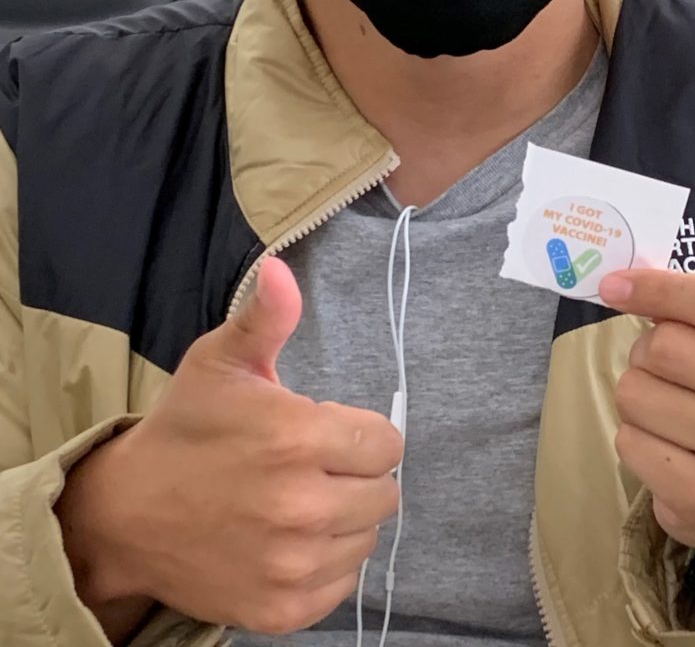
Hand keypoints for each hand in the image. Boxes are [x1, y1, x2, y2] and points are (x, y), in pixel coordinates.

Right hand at [57, 257, 401, 637]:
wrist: (125, 514)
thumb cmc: (184, 428)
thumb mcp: (221, 361)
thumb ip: (266, 317)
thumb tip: (280, 268)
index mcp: (297, 439)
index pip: (387, 444)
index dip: (362, 435)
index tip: (328, 432)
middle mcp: (302, 506)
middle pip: (384, 493)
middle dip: (356, 475)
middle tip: (313, 468)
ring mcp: (292, 564)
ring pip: (366, 538)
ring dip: (344, 519)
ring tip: (299, 501)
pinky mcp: (280, 608)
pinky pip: (342, 585)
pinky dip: (326, 564)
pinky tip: (291, 540)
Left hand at [599, 269, 694, 601]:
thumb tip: (618, 285)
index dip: (656, 287)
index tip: (613, 285)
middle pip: (667, 344)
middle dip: (648, 349)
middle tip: (667, 368)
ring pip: (637, 391)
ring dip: (638, 393)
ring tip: (671, 409)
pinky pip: (628, 440)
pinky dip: (635, 436)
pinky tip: (668, 447)